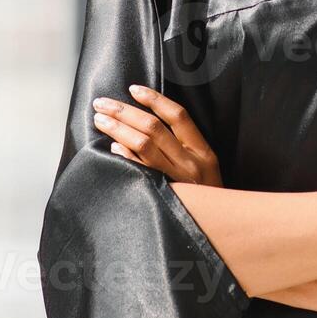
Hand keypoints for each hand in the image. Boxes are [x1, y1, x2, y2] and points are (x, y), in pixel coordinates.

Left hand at [91, 84, 222, 186]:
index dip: (155, 100)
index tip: (133, 89)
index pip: (177, 116)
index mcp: (202, 151)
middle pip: (154, 128)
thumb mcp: (204, 166)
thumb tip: (146, 120)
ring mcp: (175, 181)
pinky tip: (112, 147)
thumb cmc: (206, 195)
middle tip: (103, 103)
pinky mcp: (163, 196)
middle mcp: (190, 164)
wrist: (215, 228)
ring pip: (143, 146)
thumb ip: (184, 145)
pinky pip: (139, 172)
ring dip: (118, 129)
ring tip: (101, 120)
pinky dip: (125, 156)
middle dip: (125, 112)